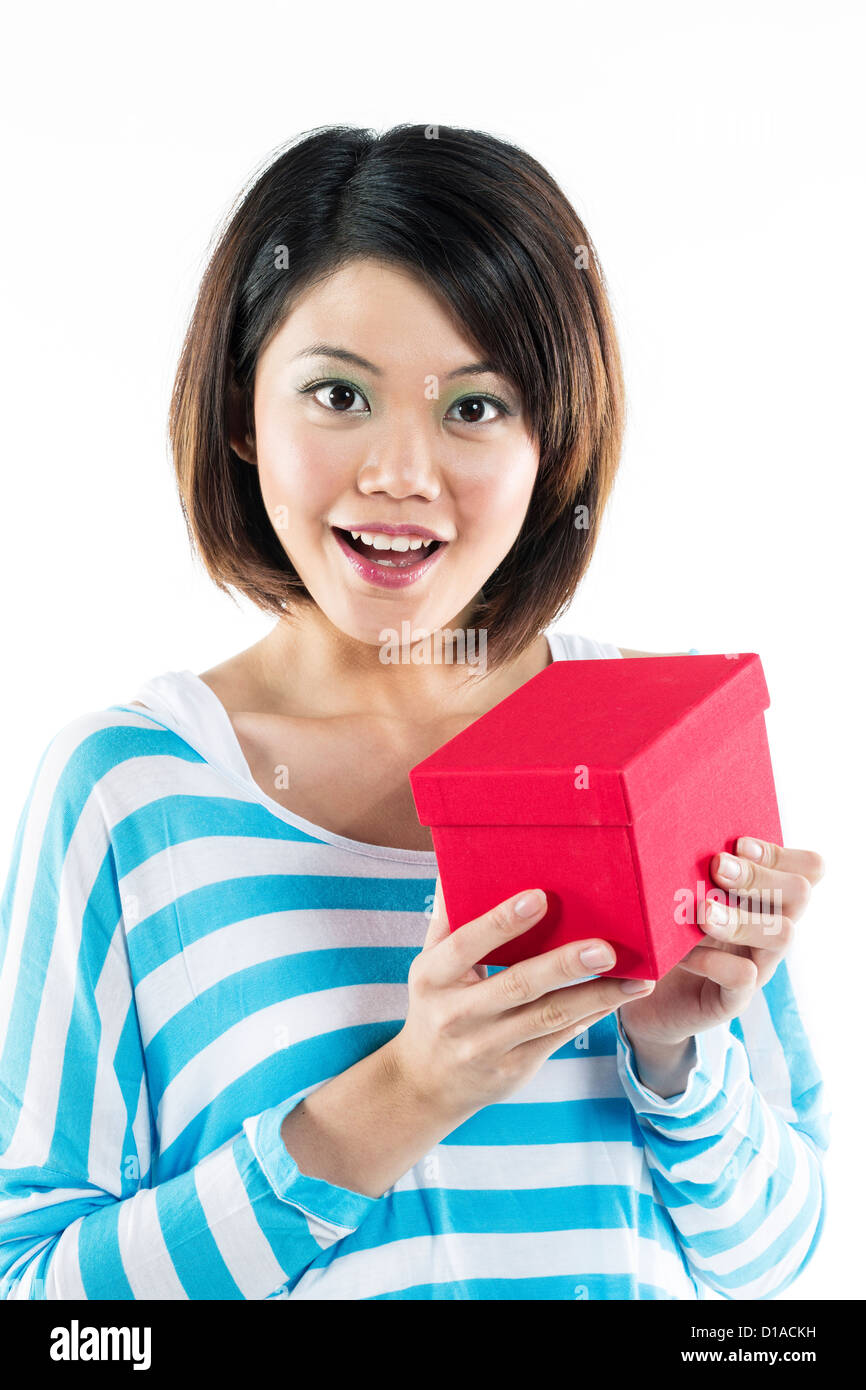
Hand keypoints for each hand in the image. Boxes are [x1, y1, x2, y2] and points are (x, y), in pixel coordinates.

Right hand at [387, 879, 655, 1119]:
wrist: (428, 1083)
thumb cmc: (435, 1004)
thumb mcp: (429, 965)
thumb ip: (449, 918)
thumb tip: (458, 862)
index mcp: (433, 976)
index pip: (467, 944)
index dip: (502, 921)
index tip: (539, 897)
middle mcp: (458, 1013)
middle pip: (517, 984)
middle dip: (564, 965)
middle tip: (605, 947)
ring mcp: (487, 1046)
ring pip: (550, 1016)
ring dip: (597, 995)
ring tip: (637, 979)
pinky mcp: (515, 1068)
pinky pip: (560, 1037)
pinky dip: (592, 1015)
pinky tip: (619, 997)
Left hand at [618, 838, 825, 1051]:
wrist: (647, 995)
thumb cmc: (664, 932)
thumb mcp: (681, 895)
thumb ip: (690, 869)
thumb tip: (678, 830)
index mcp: (762, 897)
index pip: (806, 867)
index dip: (780, 852)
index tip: (738, 844)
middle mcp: (769, 928)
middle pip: (800, 892)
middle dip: (760, 875)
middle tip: (717, 868)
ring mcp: (757, 963)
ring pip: (782, 934)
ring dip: (741, 917)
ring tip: (702, 912)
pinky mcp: (733, 997)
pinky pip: (744, 977)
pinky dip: (714, 962)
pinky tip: (684, 954)